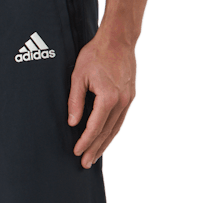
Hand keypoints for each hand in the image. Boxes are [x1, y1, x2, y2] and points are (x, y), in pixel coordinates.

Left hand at [68, 33, 137, 168]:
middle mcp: (122, 101)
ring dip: (105, 144)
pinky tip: (105, 139)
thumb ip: (75, 101)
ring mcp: (129, 99)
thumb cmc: (96, 54)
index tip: (76, 152)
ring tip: (95, 157)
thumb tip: (72, 123)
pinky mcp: (131, 96)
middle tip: (85, 164)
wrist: (119, 39)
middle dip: (95, 149)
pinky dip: (112, 132)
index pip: (95, 127)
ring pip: (116, 128)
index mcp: (108, 97)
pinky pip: (120, 120)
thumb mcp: (78, 76)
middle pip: (107, 132)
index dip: (85, 142)